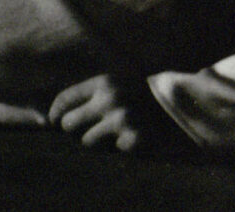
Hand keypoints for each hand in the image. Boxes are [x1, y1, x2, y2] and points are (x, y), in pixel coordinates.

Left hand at [48, 73, 183, 153]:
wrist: (180, 104)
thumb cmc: (141, 95)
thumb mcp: (117, 85)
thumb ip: (91, 96)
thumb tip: (55, 117)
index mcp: (104, 82)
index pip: (64, 99)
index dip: (55, 113)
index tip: (53, 122)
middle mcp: (109, 100)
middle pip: (68, 125)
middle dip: (74, 130)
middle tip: (87, 129)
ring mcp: (121, 120)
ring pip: (87, 142)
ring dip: (98, 142)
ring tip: (116, 131)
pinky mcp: (133, 140)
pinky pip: (112, 151)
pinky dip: (120, 147)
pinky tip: (134, 135)